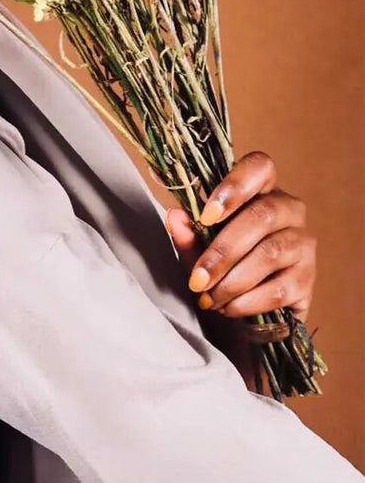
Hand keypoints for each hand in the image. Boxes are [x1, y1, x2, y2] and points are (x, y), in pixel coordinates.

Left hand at [164, 151, 315, 324]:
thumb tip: (175, 216)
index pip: (260, 167)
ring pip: (270, 254)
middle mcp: (289, 210)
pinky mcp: (307, 279)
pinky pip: (278, 289)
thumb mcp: (198, 252)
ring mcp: (303, 243)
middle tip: (197, 281)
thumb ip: (188, 235)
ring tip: (209, 300)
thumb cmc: (220, 270)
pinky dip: (246, 302)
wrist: (242, 316)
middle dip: (223, 252)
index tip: (206, 217)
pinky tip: (229, 309)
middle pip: (262, 216)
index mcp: (261, 191)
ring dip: (232, 282)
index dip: (235, 186)